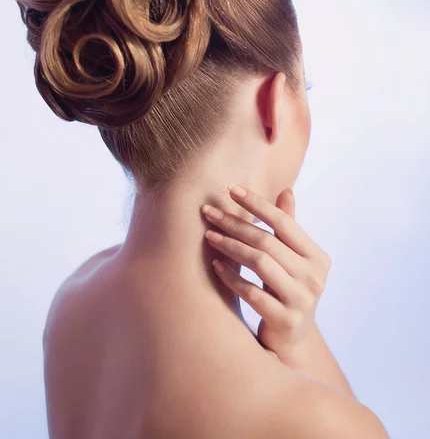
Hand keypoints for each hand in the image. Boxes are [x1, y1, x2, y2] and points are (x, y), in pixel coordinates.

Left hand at [201, 184, 331, 361]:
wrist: (291, 341)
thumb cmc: (287, 290)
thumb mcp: (291, 260)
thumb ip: (288, 228)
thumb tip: (286, 190)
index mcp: (318, 258)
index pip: (284, 222)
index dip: (257, 203)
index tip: (231, 188)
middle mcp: (314, 277)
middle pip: (268, 241)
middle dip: (235, 224)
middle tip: (209, 212)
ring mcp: (301, 300)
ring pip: (260, 263)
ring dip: (230, 246)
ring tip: (209, 236)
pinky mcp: (285, 320)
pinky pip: (251, 293)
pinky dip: (231, 277)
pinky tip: (215, 266)